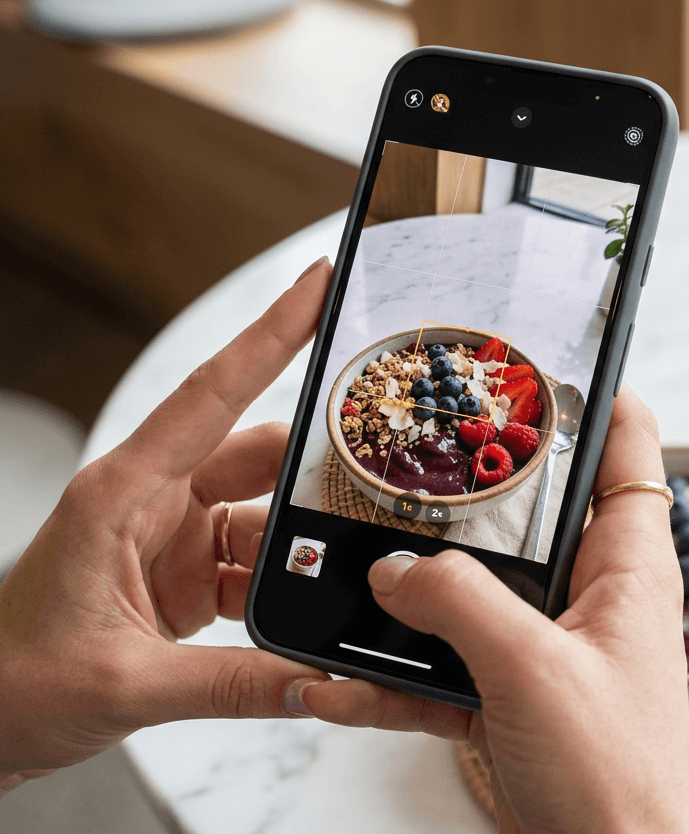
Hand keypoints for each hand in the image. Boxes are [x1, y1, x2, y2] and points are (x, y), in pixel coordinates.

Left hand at [0, 259, 334, 795]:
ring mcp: (169, 536)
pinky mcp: (183, 573)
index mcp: (121, 493)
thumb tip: (315, 682)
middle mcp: (150, 500)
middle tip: (375, 473)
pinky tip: (298, 614)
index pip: (213, 394)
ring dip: (299, 543)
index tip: (320, 282)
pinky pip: (253, 561)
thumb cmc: (11, 681)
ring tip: (341, 569)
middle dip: (316, 467)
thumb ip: (229, 683)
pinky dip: (280, 585)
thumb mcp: (123, 684)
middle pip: (257, 455)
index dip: (273, 332)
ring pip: (264, 512)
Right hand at [300, 389, 688, 833]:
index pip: (625, 442)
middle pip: (527, 505)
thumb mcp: (534, 672)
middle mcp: (589, 591)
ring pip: (471, 585)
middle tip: (406, 449)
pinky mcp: (512, 691)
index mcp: (625, 562)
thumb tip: (394, 570)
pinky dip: (397, 668)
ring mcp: (546, 642)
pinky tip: (341, 678)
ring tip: (350, 567)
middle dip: (464, 483)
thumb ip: (461, 605)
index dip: (589, 389)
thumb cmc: (614, 780)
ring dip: (413, 586)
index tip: (530, 355)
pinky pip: (446, 661)